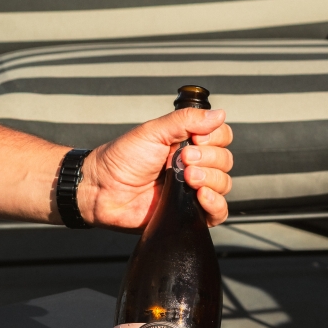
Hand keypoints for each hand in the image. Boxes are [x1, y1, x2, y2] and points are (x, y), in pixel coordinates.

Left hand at [78, 108, 232, 228]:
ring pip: (224, 184)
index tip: (195, 140)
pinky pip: (218, 213)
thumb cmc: (121, 160)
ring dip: (211, 179)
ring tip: (187, 178)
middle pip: (225, 161)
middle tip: (183, 161)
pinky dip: (216, 204)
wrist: (103, 191)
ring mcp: (193, 191)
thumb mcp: (153, 132)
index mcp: (187, 144)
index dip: (214, 138)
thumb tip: (219, 113)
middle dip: (209, 159)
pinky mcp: (189, 214)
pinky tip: (202, 197)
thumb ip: (185, 121)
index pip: (221, 137)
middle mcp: (194, 166)